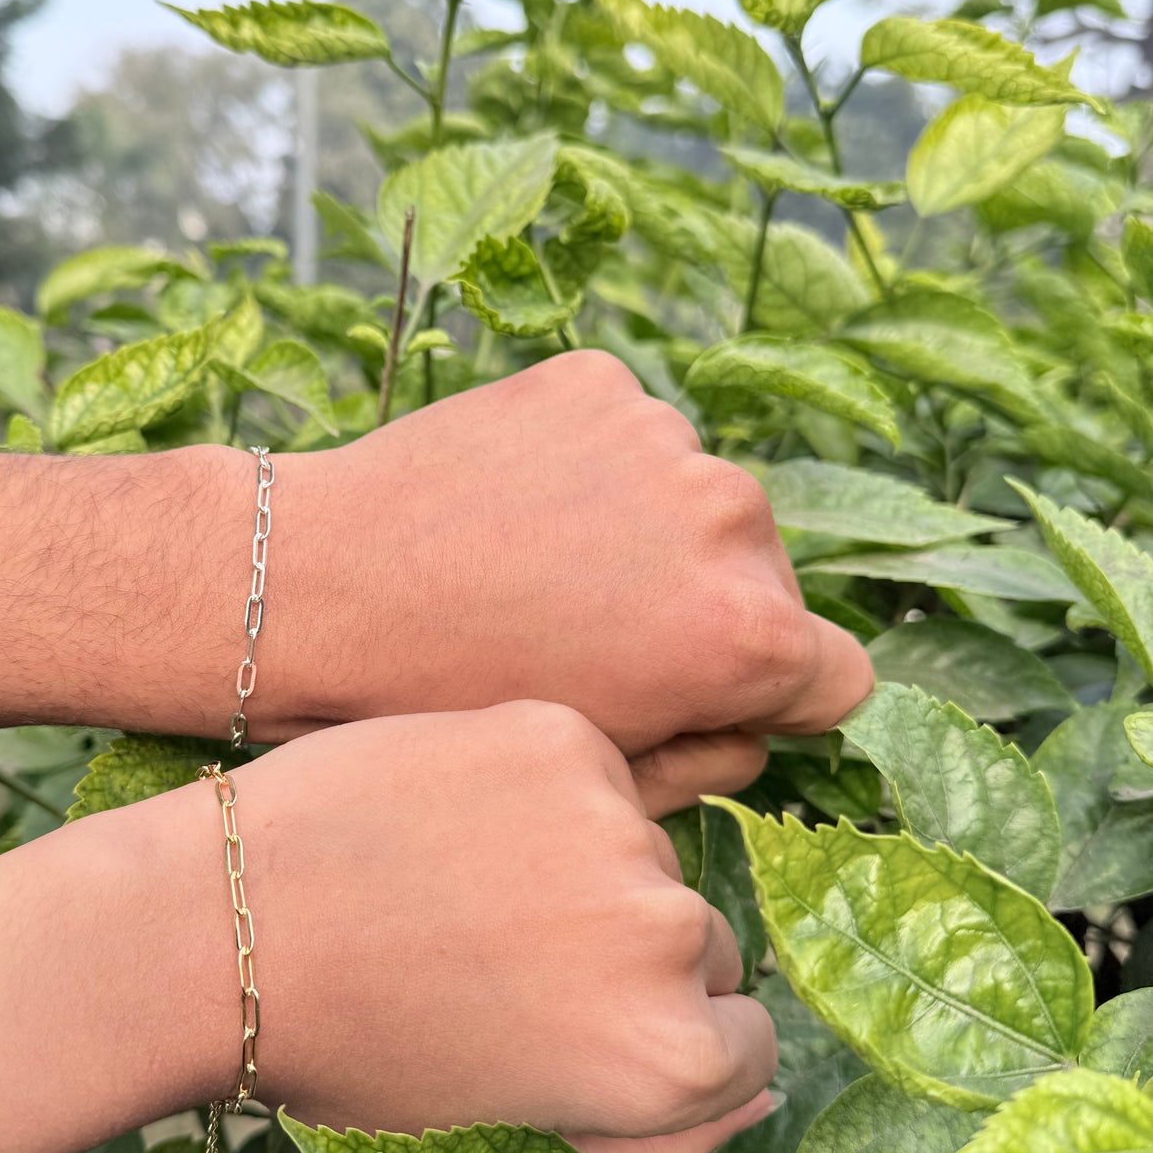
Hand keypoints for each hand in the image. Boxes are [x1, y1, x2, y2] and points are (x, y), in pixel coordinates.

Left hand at [126, 700, 778, 1152]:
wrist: (222, 929)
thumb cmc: (361, 1059)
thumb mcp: (518, 1149)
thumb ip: (658, 1146)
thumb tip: (754, 1094)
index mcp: (670, 1060)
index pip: (743, 1043)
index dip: (653, 1041)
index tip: (574, 1029)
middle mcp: (669, 936)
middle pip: (698, 943)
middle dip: (624, 958)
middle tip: (499, 965)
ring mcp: (619, 824)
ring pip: (640, 853)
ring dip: (582, 869)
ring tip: (461, 892)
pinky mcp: (562, 735)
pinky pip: (590, 773)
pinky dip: (539, 794)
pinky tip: (450, 823)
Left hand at [260, 350, 872, 801]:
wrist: (315, 586)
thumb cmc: (448, 703)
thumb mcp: (598, 770)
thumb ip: (714, 755)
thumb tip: (760, 718)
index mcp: (746, 634)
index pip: (837, 676)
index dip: (768, 701)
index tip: (694, 699)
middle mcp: (730, 519)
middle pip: (767, 581)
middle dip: (705, 612)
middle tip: (591, 640)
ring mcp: (664, 437)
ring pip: (696, 504)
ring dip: (648, 534)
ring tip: (538, 572)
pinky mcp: (599, 382)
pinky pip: (631, 438)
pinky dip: (591, 468)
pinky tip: (512, 509)